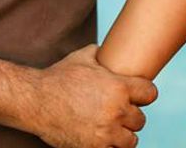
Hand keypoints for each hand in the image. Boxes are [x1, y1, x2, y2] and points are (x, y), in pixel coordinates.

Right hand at [28, 45, 156, 147]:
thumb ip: (100, 53)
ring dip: (123, 135)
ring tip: (113, 130)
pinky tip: (102, 139)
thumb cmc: (58, 77)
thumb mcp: (82, 57)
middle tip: (118, 114)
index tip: (138, 96)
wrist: (35, 101)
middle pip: (141, 119)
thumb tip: (107, 48)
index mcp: (118, 87)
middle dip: (130, 116)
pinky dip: (110, 147)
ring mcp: (105, 132)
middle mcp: (116, 111)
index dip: (144, 94)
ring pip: (131, 140)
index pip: (150, 93)